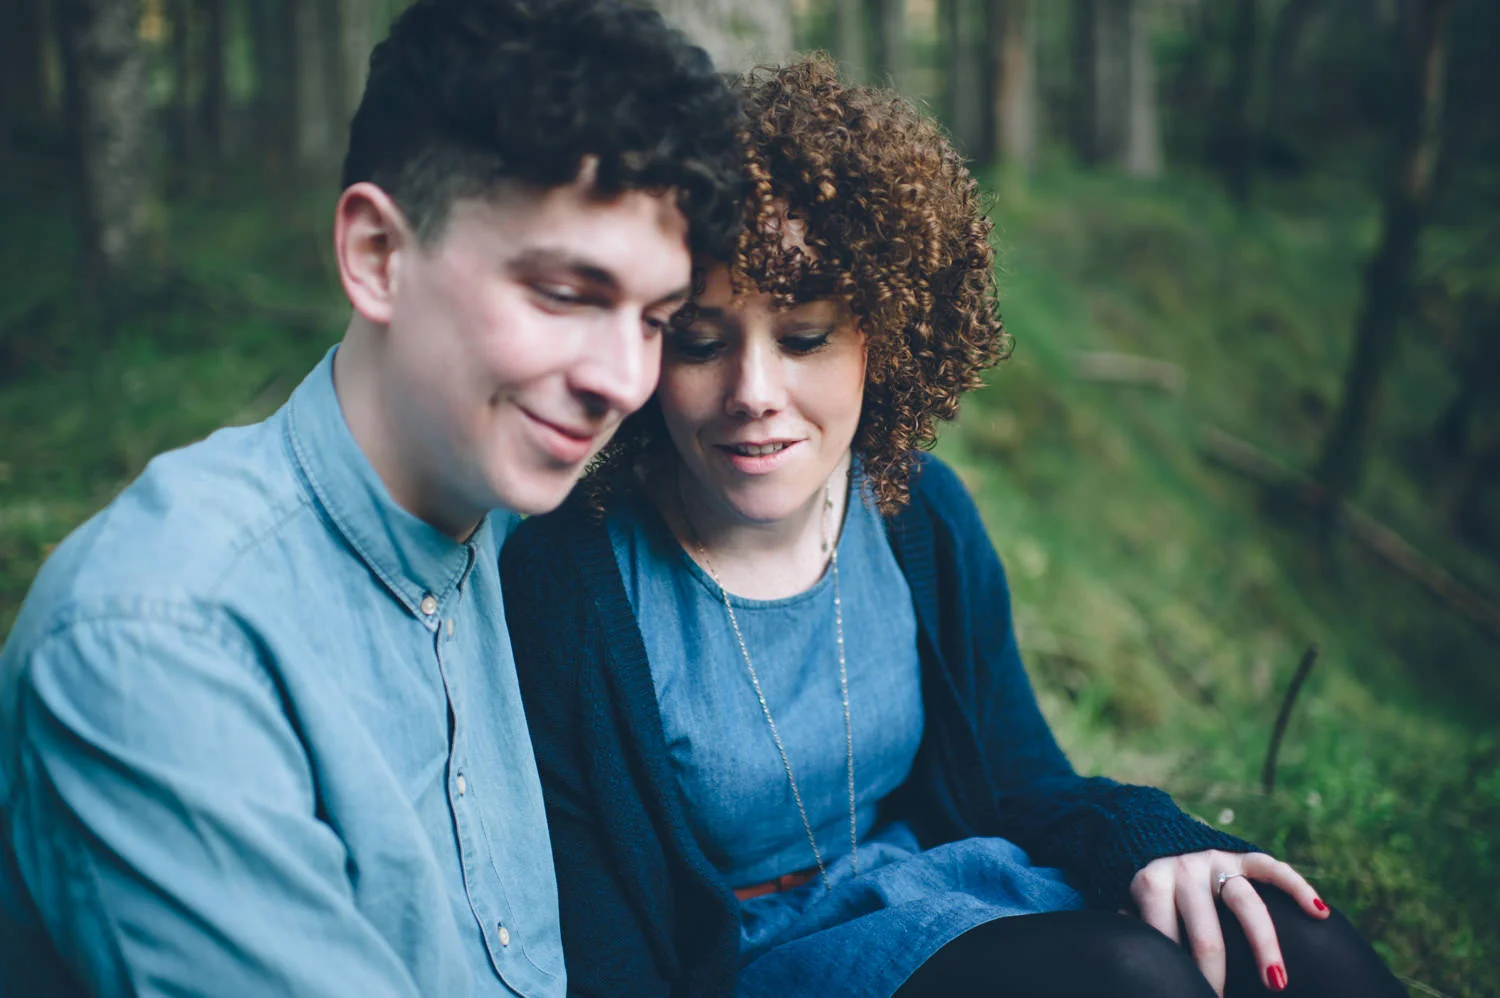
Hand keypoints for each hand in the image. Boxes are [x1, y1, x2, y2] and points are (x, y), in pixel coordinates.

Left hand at [1128, 850, 1328, 994]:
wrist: (1148, 831)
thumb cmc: (1144, 889)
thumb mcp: (1129, 903)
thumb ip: (1133, 926)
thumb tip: (1139, 963)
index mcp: (1150, 884)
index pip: (1166, 940)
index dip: (1179, 975)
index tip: (1188, 995)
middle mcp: (1183, 869)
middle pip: (1206, 934)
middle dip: (1217, 976)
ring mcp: (1214, 860)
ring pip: (1246, 903)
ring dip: (1263, 945)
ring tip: (1276, 982)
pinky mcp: (1239, 853)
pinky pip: (1271, 867)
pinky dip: (1297, 888)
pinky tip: (1320, 913)